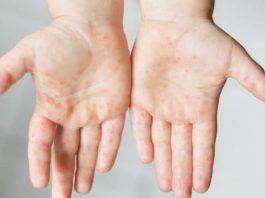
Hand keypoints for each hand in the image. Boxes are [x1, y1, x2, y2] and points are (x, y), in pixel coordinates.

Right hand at [0, 17, 130, 196]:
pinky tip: (104, 165)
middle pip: (66, 150)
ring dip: (86, 168)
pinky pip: (112, 132)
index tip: (39, 182)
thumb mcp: (28, 54)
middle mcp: (72, 114)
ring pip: (90, 146)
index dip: (39, 161)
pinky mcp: (114, 105)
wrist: (92, 27)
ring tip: (82, 188)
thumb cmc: (61, 38)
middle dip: (64, 173)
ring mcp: (94, 111)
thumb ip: (7, 73)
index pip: (41, 140)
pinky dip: (108, 149)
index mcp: (51, 105)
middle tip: (63, 197)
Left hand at [131, 19, 264, 196]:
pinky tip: (148, 158)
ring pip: (162, 141)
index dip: (204, 164)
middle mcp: (180, 110)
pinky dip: (143, 141)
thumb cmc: (203, 38)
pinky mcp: (141, 96)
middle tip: (182, 195)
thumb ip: (253, 81)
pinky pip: (141, 124)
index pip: (204, 144)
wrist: (173, 23)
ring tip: (167, 185)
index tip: (203, 186)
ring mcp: (160, 104)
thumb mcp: (233, 61)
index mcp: (202, 106)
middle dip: (183, 172)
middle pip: (182, 149)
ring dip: (165, 164)